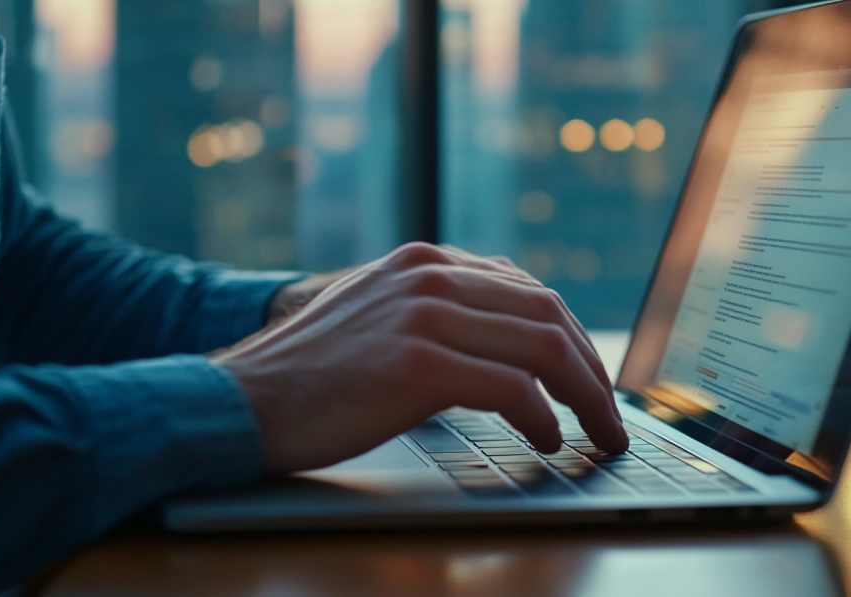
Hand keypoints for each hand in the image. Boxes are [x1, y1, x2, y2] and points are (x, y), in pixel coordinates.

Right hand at [213, 243, 627, 473]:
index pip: (527, 289)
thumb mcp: (379, 320)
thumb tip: (502, 349)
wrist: (240, 398)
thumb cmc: (310, 374)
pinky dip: (544, 417)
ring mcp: (424, 314)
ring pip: (543, 346)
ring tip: (597, 435)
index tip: (590, 377)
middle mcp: (430, 275)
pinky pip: (512, 388)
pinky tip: (547, 440)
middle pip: (548, 313)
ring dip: (585, 397)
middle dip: (592, 368)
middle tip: (610, 415)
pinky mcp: (417, 362)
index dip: (572, 337)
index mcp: (425, 262)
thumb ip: (436, 315)